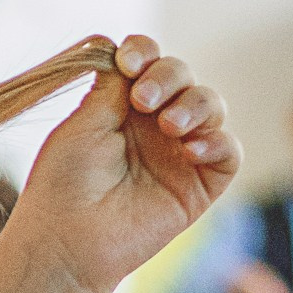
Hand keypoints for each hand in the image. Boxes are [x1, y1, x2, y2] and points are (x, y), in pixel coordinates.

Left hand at [0, 37, 238, 292]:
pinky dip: (217, 141)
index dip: (145, 52)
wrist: (69, 242)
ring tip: (170, 126)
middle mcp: (154, 125)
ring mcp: (180, 153)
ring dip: (195, 105)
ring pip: (210, 106)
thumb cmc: (64, 186)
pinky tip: (191, 148)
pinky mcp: (200, 185)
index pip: (148, 62)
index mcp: (122, 106)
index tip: (130, 61)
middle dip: (170, 76)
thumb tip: (125, 50)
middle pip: (182, 76)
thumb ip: (112, 87)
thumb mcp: (83, 124)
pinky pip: (228, 151)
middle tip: (144, 100)